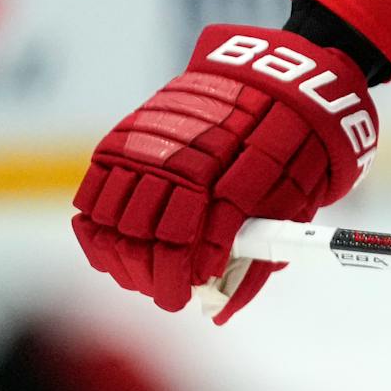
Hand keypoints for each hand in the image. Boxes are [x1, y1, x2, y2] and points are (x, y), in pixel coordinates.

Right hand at [71, 26, 377, 322]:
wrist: (281, 77)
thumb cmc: (295, 149)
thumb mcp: (293, 204)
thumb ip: (257, 260)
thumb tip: (220, 313)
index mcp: (236, 185)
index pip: (193, 249)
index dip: (181, 281)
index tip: (184, 297)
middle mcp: (189, 164)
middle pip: (149, 241)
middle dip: (153, 278)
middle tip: (165, 293)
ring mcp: (153, 147)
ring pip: (115, 221)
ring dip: (123, 257)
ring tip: (139, 272)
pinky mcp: (129, 134)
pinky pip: (95, 191)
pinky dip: (96, 225)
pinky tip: (112, 242)